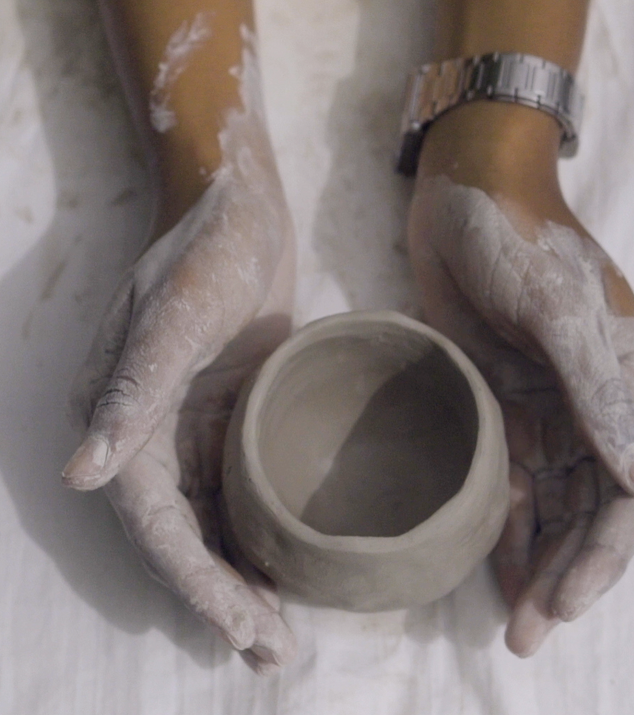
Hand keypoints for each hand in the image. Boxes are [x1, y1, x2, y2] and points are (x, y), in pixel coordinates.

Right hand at [62, 126, 296, 673]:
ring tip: (280, 637)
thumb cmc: (208, 250)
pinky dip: (256, 536)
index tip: (240, 628)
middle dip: (222, 598)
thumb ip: (134, 390)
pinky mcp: (227, 418)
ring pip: (211, 524)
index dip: (192, 579)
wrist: (241, 211)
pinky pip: (236, 492)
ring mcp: (190, 429)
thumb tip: (81, 474)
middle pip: (183, 536)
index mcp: (124, 415)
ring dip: (241, 580)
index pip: (153, 521)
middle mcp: (150, 433)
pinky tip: (286, 570)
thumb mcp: (178, 311)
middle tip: (273, 654)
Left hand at [408, 103, 633, 656]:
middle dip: (565, 575)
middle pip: (591, 513)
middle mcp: (596, 407)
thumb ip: (599, 391)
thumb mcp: (558, 309)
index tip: (561, 606)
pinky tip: (490, 562)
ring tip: (510, 621)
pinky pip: (511, 477)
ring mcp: (547, 408)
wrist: (461, 201)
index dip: (602, 558)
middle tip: (525, 636)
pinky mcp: (502, 402)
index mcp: (631, 386)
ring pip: (552, 505)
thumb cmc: (516, 240)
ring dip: (535, 561)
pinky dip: (505, 521)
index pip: (630, 495)